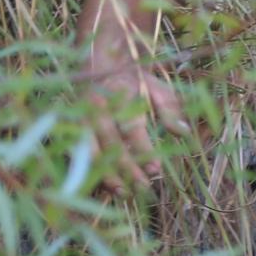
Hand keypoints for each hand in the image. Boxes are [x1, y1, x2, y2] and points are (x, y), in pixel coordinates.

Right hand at [86, 56, 187, 189]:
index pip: (131, 127)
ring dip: (105, 173)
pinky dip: (90, 170)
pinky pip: (78, 152)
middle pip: (110, 141)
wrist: (102, 62)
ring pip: (90, 149)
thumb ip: (169, 109)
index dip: (143, 150)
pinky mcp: (71, 126)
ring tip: (123, 193)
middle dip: (126, 168)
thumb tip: (183, 133)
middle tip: (143, 188)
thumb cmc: (135, 80)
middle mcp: (96, 105)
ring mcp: (80, 116)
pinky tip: (105, 186)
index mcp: (119, 94)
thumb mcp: (157, 88)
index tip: (156, 169)